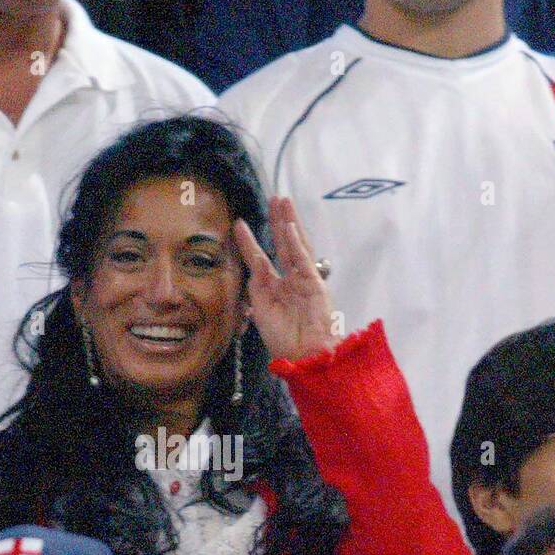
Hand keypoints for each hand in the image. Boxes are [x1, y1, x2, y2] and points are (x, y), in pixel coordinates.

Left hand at [232, 197, 339, 361]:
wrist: (304, 356)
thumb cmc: (282, 340)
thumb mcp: (260, 311)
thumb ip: (256, 287)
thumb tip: (254, 264)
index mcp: (274, 288)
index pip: (261, 259)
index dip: (250, 242)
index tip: (238, 225)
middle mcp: (290, 280)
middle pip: (283, 244)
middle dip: (277, 221)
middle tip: (273, 199)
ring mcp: (304, 280)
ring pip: (295, 245)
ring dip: (289, 223)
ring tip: (283, 202)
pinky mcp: (315, 284)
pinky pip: (304, 260)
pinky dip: (297, 243)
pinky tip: (290, 227)